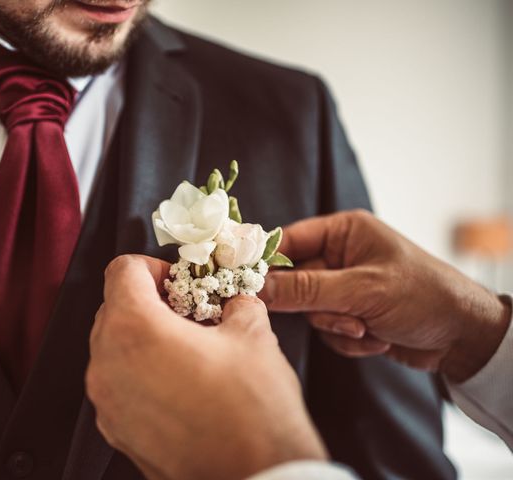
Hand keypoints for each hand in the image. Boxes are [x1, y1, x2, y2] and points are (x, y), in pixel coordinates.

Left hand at [86, 255, 327, 479]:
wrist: (256, 479)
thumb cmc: (252, 410)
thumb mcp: (253, 336)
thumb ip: (237, 305)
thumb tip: (235, 303)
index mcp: (134, 329)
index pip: (122, 270)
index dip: (153, 266)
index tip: (179, 282)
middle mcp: (107, 364)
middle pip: (113, 308)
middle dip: (148, 302)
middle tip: (188, 313)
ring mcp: (107, 403)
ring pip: (112, 348)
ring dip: (143, 338)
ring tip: (186, 350)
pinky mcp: (116, 432)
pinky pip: (118, 385)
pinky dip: (140, 374)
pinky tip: (180, 384)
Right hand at [260, 210, 510, 381]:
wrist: (464, 337)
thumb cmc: (422, 296)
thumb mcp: (362, 290)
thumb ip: (306, 289)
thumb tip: (256, 288)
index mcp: (344, 232)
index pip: (288, 241)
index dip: (267, 263)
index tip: (247, 284)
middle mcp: (340, 256)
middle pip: (295, 282)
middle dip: (318, 307)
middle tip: (345, 317)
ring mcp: (344, 287)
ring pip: (310, 311)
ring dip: (337, 326)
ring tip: (368, 328)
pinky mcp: (350, 314)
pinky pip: (327, 329)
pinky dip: (348, 339)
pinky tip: (377, 338)